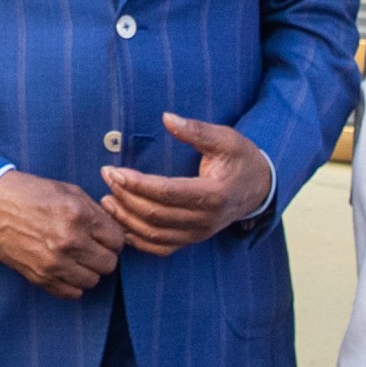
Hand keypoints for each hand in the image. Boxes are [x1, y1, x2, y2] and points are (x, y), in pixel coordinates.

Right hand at [0, 171, 123, 296]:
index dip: (112, 237)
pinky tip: (65, 268)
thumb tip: (116, 230)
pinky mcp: (40, 277)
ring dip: (88, 270)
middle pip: (108, 263)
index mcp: (78, 215)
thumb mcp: (67, 191)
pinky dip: (73, 283)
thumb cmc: (30, 194)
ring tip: (76, 257)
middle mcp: (68, 241)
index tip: (102, 236)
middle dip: (103, 254)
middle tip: (91, 247)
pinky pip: (73, 293)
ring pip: (93, 280)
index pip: (117, 240)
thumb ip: (95, 212)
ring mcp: (54, 262)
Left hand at [103, 114, 274, 254]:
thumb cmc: (241, 159)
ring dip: (126, 219)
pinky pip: (161, 248)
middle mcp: (205, 220)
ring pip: (154, 234)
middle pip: (155, 215)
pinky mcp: (192, 239)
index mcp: (214, 195)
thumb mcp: (225, 138)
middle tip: (106, 177)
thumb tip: (167, 118)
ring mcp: (199, 234)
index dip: (136, 183)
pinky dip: (138, 240)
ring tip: (106, 200)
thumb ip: (196, 130)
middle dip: (125, 197)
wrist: (259, 187)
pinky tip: (121, 225)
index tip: (114, 170)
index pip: (166, 192)